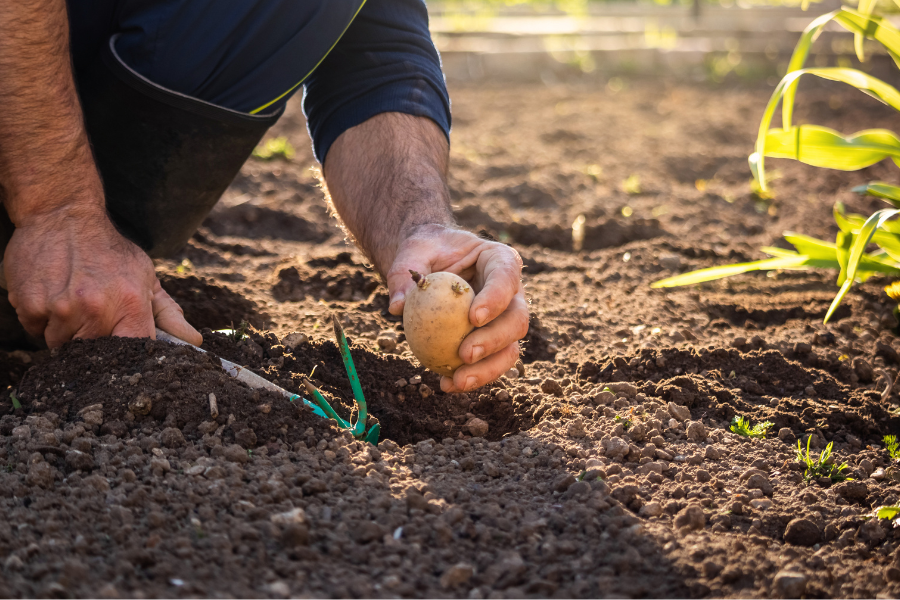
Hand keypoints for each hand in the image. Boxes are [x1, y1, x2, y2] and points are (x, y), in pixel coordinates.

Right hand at [3, 205, 200, 347]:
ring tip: (72, 300)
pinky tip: (52, 293)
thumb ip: (168, 314)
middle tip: (93, 314)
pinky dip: (42, 319)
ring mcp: (61, 309)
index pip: (135, 353)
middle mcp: (95, 310)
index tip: (124, 353)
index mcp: (131, 305)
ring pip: (61, 345)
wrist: (63, 215)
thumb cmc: (110, 251)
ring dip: (65, 330)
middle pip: (94, 356)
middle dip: (94, 341)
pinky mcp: (31, 306)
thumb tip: (193, 341)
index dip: (130, 358)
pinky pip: (37, 331)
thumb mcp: (146, 277)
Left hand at [386, 224, 527, 392]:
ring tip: (457, 381)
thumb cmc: (426, 251)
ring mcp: (505, 319)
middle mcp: (512, 292)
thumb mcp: (413, 252)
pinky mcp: (493, 342)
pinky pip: (489, 363)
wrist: (430, 264)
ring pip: (509, 348)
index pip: (506, 277)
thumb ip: (403, 274)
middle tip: (465, 354)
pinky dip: (472, 377)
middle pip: (517, 319)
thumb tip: (397, 307)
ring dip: (487, 369)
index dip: (496, 299)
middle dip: (494, 341)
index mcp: (500, 261)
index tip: (473, 318)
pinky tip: (446, 384)